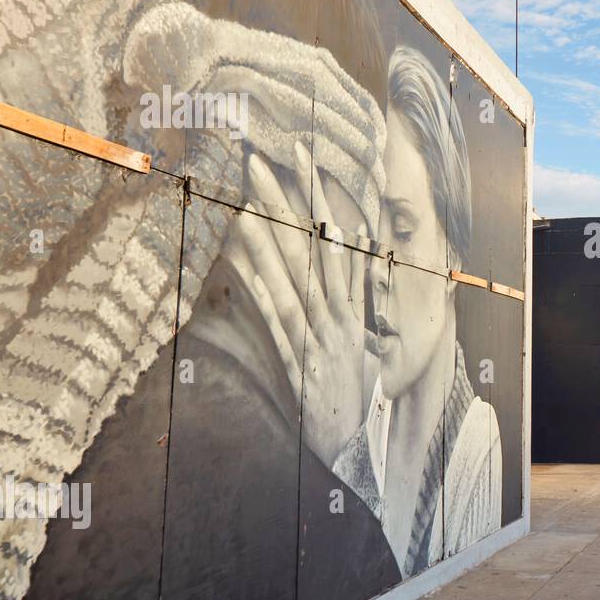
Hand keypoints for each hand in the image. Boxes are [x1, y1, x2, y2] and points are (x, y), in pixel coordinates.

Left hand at [233, 145, 367, 466]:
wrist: (353, 444)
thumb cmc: (352, 394)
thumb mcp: (359, 341)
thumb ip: (354, 298)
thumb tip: (353, 256)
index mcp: (347, 306)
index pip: (332, 237)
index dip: (318, 194)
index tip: (300, 154)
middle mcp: (334, 313)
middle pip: (308, 247)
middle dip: (285, 199)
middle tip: (260, 160)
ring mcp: (317, 335)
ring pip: (290, 274)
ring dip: (268, 234)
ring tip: (244, 197)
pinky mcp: (298, 360)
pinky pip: (276, 317)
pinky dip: (261, 286)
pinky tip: (240, 258)